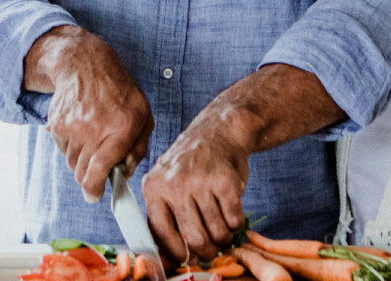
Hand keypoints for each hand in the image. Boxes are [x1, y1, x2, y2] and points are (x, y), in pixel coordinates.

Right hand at [27, 27, 152, 202]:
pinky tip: (81, 128)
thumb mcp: (143, 115)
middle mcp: (94, 128)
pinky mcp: (57, 124)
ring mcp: (72, 126)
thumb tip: (125, 173)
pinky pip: (62, 150)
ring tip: (92, 138)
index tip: (94, 195)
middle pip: (82, 174)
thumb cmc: (119, 92)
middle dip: (90, 176)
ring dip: (81, 160)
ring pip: (71, 164)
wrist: (85, 65)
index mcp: (121, 128)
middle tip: (98, 164)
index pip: (99, 170)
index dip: (94, 190)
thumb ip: (139, 148)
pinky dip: (71, 146)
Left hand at [142, 120, 248, 263]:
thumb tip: (174, 256)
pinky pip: (234, 219)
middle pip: (193, 238)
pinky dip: (236, 222)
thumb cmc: (191, 164)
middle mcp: (174, 184)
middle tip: (212, 250)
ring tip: (223, 230)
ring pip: (216, 231)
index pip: (161, 234)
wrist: (218, 131)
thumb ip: (165, 215)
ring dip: (223, 237)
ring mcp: (200, 182)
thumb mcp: (166, 182)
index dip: (177, 253)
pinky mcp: (225, 181)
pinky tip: (231, 212)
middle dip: (206, 251)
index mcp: (154, 188)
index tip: (188, 259)